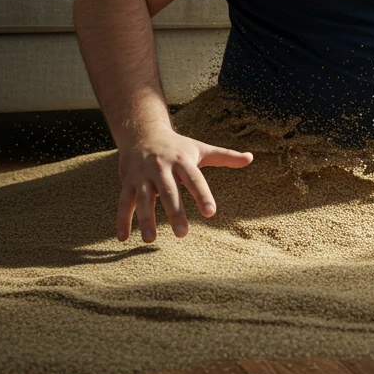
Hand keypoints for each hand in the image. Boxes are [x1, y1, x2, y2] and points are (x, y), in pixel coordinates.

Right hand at [116, 127, 252, 241]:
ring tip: (150, 240)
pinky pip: (124, 202)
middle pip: (169, 192)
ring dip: (146, 219)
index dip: (202, 195)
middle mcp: (161, 168)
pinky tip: (123, 238)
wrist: (142, 132)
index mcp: (182, 161)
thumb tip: (251, 158)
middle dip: (175, 212)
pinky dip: (121, 220)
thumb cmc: (177, 146)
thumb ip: (225, 156)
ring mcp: (143, 175)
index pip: (195, 179)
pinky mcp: (127, 182)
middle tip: (183, 234)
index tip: (210, 213)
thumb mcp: (200, 149)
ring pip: (144, 199)